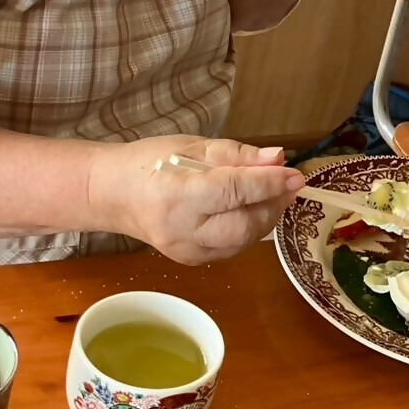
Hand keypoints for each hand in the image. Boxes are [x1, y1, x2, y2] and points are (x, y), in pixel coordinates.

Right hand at [91, 137, 305, 263]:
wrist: (113, 195)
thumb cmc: (149, 163)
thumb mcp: (192, 146)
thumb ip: (236, 154)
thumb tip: (277, 158)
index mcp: (178, 194)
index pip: (234, 191)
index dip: (270, 183)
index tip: (296, 175)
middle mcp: (182, 229)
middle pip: (243, 225)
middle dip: (273, 205)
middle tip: (288, 185)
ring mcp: (185, 251)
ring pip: (242, 241)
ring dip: (265, 218)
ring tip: (272, 194)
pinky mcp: (190, 261)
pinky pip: (231, 248)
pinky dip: (248, 229)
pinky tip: (249, 210)